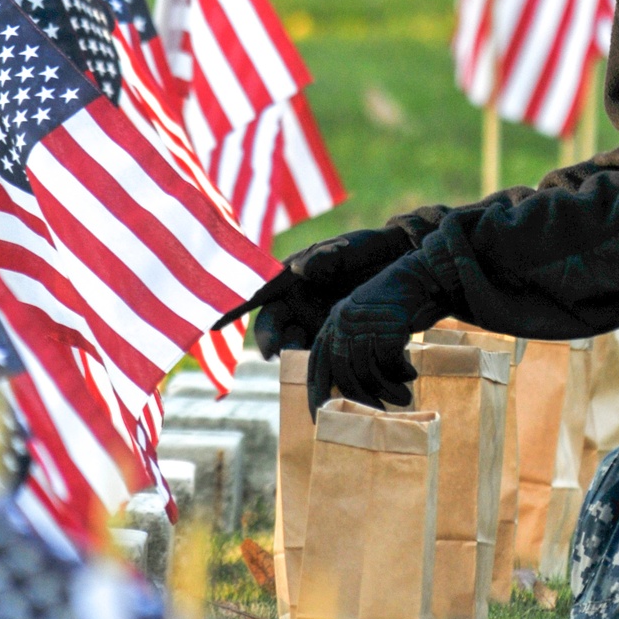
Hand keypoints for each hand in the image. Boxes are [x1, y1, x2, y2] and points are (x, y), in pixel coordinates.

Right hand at [212, 227, 411, 356]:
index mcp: (290, 281)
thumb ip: (322, 257)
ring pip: (295, 347)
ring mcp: (315, 323)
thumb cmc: (367, 249)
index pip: (256, 296)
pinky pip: (320, 355)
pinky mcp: (335, 338)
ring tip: (301, 360)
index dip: (234, 310)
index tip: (216, 324)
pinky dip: (318, 364)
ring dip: (295, 356)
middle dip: (271, 342)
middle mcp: (297, 305)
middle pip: (273, 329)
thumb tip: (297, 267)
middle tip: (276, 352)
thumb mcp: (344, 249)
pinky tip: (326, 370)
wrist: (401, 262)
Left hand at [306, 251, 449, 417]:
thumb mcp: (368, 329)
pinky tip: (411, 375)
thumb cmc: (396, 311)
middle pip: (343, 373)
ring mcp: (364, 321)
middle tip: (378, 415)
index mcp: (333, 325)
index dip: (316, 394)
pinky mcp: (386, 321)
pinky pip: (388, 361)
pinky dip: (400, 374)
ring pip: (366, 370)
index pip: (316, 365)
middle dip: (360, 400)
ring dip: (387, 391)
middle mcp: (342, 322)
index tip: (320, 418)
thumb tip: (352, 395)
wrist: (421, 279)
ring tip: (404, 399)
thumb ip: (355, 353)